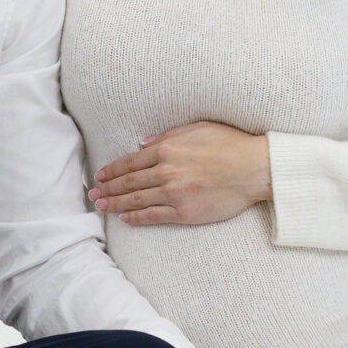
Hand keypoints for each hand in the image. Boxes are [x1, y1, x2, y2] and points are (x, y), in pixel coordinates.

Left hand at [89, 121, 270, 226]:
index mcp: (167, 150)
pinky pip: (154, 216)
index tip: (100, 176)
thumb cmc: (230, 144)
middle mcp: (166, 172)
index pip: (130, 162)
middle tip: (92, 194)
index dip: (112, 170)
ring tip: (101, 207)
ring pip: (136, 201)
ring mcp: (174, 194)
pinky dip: (137, 218)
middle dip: (107, 189)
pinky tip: (125, 218)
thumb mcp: (197, 128)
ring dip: (115, 204)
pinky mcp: (185, 213)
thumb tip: (142, 143)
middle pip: (128, 183)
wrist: (255, 168)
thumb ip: (167, 136)